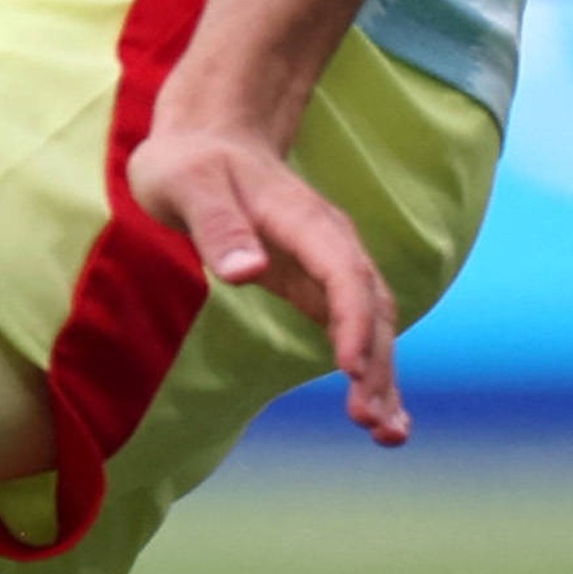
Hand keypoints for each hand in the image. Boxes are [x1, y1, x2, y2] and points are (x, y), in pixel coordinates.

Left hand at [127, 110, 404, 447]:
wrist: (208, 139)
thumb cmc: (190, 163)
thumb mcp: (186, 185)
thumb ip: (216, 225)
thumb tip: (245, 271)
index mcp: (303, 220)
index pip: (343, 272)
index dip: (352, 319)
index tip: (350, 368)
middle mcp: (330, 243)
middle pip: (371, 306)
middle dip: (377, 364)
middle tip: (371, 424)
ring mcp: (329, 265)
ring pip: (374, 323)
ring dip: (383, 377)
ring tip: (386, 434)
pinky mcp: (318, 285)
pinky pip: (355, 330)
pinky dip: (369, 371)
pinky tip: (377, 415)